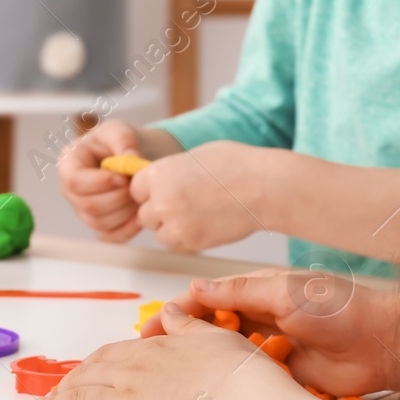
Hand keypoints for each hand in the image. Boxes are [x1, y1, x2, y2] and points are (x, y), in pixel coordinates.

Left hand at [30, 306, 287, 399]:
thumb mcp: (212, 335)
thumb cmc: (237, 373)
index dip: (90, 365)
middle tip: (51, 394)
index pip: (110, 355)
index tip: (80, 371)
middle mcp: (132, 374)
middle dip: (66, 386)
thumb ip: (185, 325)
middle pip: (88, 377)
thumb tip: (170, 312)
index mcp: (151, 350)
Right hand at [59, 121, 145, 241]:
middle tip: (137, 187)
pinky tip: (141, 215)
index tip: (124, 177)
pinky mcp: (99, 224)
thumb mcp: (119, 130)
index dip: (100, 183)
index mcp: (69, 164)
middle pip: (87, 206)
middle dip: (118, 198)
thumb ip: (124, 140)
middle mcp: (71, 190)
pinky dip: (128, 229)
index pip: (75, 181)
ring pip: (99, 223)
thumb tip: (131, 158)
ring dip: (125, 212)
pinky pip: (110, 236)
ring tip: (141, 196)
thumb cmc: (118, 142)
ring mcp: (83, 210)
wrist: (131, 158)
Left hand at [131, 141, 268, 251]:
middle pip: (145, 214)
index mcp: (158, 174)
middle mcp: (161, 201)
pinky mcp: (192, 242)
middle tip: (185, 204)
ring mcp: (176, 225)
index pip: (136, 189)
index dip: (150, 191)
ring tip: (199, 213)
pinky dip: (190, 237)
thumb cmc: (235, 165)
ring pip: (161, 233)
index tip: (164, 191)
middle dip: (160, 212)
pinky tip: (209, 221)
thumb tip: (161, 181)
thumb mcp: (195, 156)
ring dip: (173, 227)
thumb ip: (172, 171)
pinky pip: (181, 244)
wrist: (264, 187)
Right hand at [140, 268, 399, 396]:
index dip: (175, 314)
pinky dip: (228, 387)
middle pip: (209, 332)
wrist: (386, 344)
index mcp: (259, 294)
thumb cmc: (342, 308)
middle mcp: (261, 321)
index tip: (148, 331)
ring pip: (225, 359)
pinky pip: (248, 382)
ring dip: (200, 367)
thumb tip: (195, 287)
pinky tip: (210, 398)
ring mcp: (271, 352)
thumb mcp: (285, 292)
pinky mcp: (284, 380)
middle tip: (151, 361)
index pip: (206, 301)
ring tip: (171, 383)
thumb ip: (240, 291)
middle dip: (180, 343)